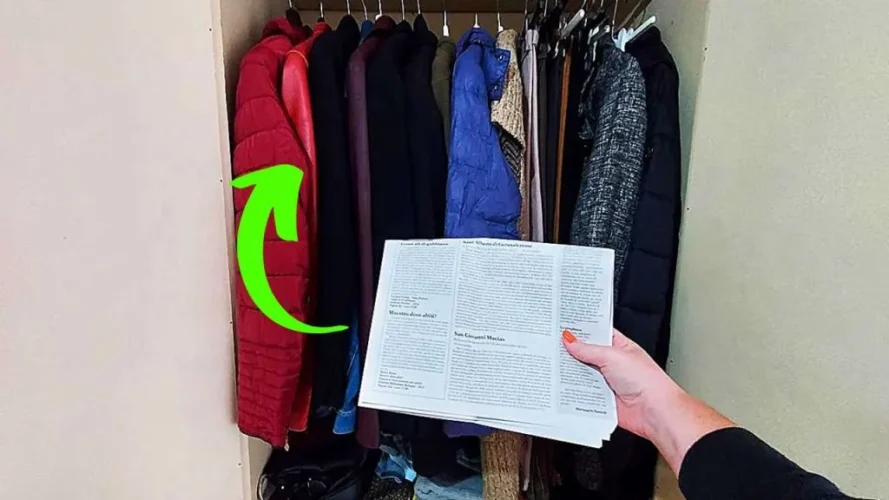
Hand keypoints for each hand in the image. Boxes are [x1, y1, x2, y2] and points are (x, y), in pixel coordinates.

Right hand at [562, 329, 733, 473]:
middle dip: (570, 351)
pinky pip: (582, 393)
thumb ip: (588, 349)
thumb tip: (570, 339)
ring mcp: (605, 381)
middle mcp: (611, 363)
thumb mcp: (613, 356)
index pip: (595, 332)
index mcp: (618, 346)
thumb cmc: (646, 381)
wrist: (655, 412)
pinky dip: (573, 391)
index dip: (579, 329)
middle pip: (584, 354)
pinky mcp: (601, 399)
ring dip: (570, 372)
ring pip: (581, 374)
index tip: (561, 325)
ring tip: (553, 365)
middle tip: (551, 345)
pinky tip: (562, 385)